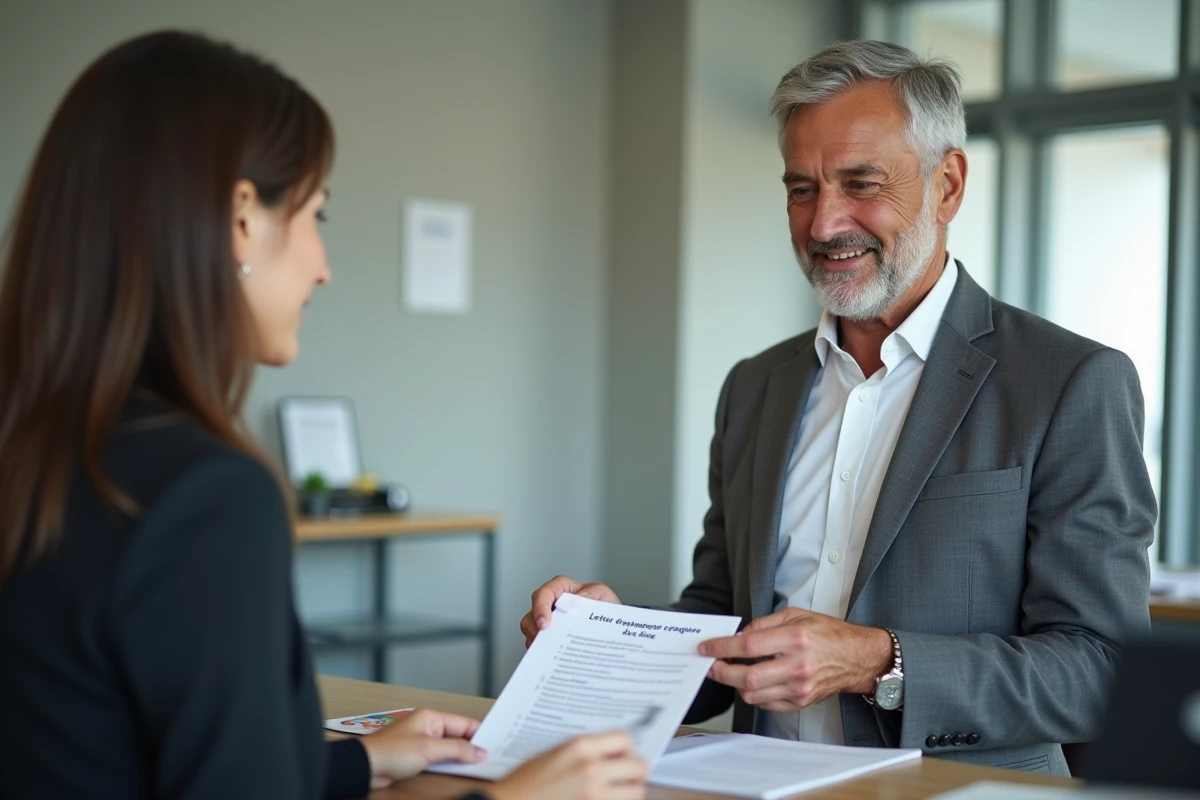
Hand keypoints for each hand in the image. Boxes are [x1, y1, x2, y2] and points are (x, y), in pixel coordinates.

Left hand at [358, 708, 483, 788]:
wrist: (366, 767)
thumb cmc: (389, 751)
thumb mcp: (429, 749)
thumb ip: (457, 749)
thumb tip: (479, 751)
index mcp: (431, 717)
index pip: (463, 723)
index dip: (479, 734)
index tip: (493, 745)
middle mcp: (428, 727)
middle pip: (458, 735)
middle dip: (472, 746)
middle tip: (489, 756)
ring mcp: (423, 742)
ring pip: (450, 748)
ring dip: (462, 756)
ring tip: (478, 763)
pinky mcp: (417, 757)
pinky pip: (440, 758)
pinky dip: (450, 763)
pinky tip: (459, 769)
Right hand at [488, 732, 646, 799]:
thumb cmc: (528, 780)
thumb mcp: (558, 753)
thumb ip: (587, 751)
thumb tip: (614, 752)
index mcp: (581, 748)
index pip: (625, 740)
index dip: (627, 748)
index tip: (623, 754)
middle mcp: (592, 769)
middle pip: (639, 767)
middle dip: (635, 771)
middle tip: (627, 774)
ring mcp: (595, 795)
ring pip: (636, 792)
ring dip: (630, 790)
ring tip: (619, 789)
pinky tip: (605, 798)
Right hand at [520, 575, 620, 647]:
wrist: (614, 626)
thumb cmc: (607, 606)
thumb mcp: (602, 595)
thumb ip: (588, 596)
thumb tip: (573, 604)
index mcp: (562, 589)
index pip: (545, 593)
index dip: (540, 607)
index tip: (544, 623)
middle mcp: (551, 605)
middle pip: (532, 614)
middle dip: (535, 629)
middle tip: (545, 641)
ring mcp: (549, 622)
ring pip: (531, 631)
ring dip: (537, 642)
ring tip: (549, 652)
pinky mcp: (550, 638)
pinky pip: (538, 645)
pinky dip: (543, 652)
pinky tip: (553, 659)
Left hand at [698, 609, 892, 711]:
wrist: (857, 658)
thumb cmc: (829, 634)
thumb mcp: (797, 615)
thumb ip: (765, 624)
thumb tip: (739, 635)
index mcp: (796, 638)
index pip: (749, 645)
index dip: (722, 647)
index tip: (706, 648)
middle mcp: (797, 666)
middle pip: (747, 677)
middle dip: (721, 672)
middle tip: (710, 666)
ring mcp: (799, 687)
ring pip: (753, 694)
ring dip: (735, 685)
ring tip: (730, 673)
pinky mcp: (801, 701)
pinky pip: (766, 704)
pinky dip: (754, 694)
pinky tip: (753, 682)